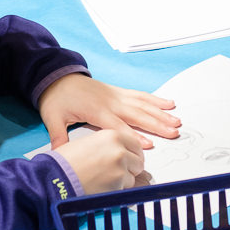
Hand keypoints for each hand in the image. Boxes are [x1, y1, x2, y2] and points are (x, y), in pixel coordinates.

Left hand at [37, 73, 179, 149]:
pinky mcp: (119, 92)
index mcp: (96, 111)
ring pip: (143, 105)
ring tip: (176, 120)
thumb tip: (59, 154)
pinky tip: (169, 103)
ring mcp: (117, 95)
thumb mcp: (52, 118)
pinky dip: (156, 99)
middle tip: (173, 132)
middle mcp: (111, 102)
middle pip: (138, 115)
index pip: (118, 127)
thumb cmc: (56, 98)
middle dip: (157, 125)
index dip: (134, 137)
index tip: (149, 145)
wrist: (57, 75)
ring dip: (161, 113)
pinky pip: (141, 95)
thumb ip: (58, 137)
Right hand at [56, 129, 145, 193]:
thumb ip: (108, 145)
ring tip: (105, 179)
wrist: (56, 178)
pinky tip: (103, 186)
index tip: (130, 158)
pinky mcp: (118, 183)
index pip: (136, 144)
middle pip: (138, 160)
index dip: (132, 153)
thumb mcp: (89, 142)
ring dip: (124, 179)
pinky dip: (117, 189)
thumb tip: (121, 152)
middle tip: (118, 171)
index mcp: (112, 135)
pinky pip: (126, 188)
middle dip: (131, 167)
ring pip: (133, 175)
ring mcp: (121, 166)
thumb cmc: (65, 162)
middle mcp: (119, 149)